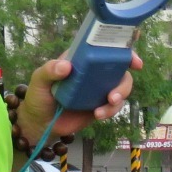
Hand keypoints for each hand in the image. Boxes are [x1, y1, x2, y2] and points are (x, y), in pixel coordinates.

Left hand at [16, 50, 142, 142]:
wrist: (40, 123)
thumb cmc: (38, 96)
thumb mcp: (39, 79)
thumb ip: (50, 70)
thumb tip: (66, 66)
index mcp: (82, 59)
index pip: (104, 48)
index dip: (122, 49)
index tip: (133, 59)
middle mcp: (94, 72)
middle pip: (120, 71)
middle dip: (125, 82)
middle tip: (115, 94)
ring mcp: (98, 90)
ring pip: (121, 89)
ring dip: (120, 96)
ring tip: (108, 104)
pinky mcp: (100, 107)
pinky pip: (114, 107)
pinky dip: (110, 110)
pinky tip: (98, 114)